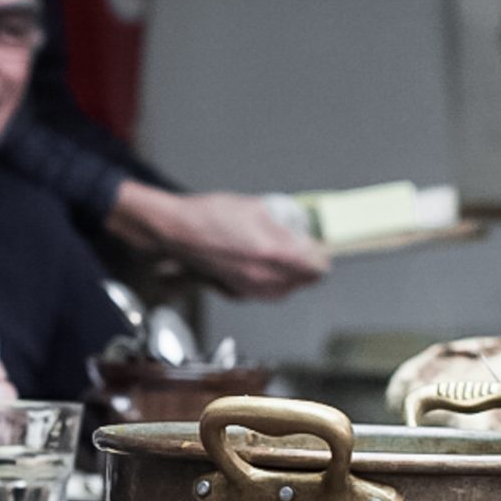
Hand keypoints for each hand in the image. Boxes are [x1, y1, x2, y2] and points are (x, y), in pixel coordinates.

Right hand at [107, 184, 328, 300]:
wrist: (178, 232)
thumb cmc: (211, 216)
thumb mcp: (258, 208)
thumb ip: (286, 221)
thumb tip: (302, 228)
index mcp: (276, 254)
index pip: (318, 267)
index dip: (321, 255)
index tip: (318, 245)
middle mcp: (266, 277)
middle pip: (306, 281)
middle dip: (308, 265)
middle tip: (303, 248)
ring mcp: (252, 288)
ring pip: (287, 289)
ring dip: (291, 275)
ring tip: (283, 256)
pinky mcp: (238, 293)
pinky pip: (267, 292)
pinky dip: (272, 281)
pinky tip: (263, 264)